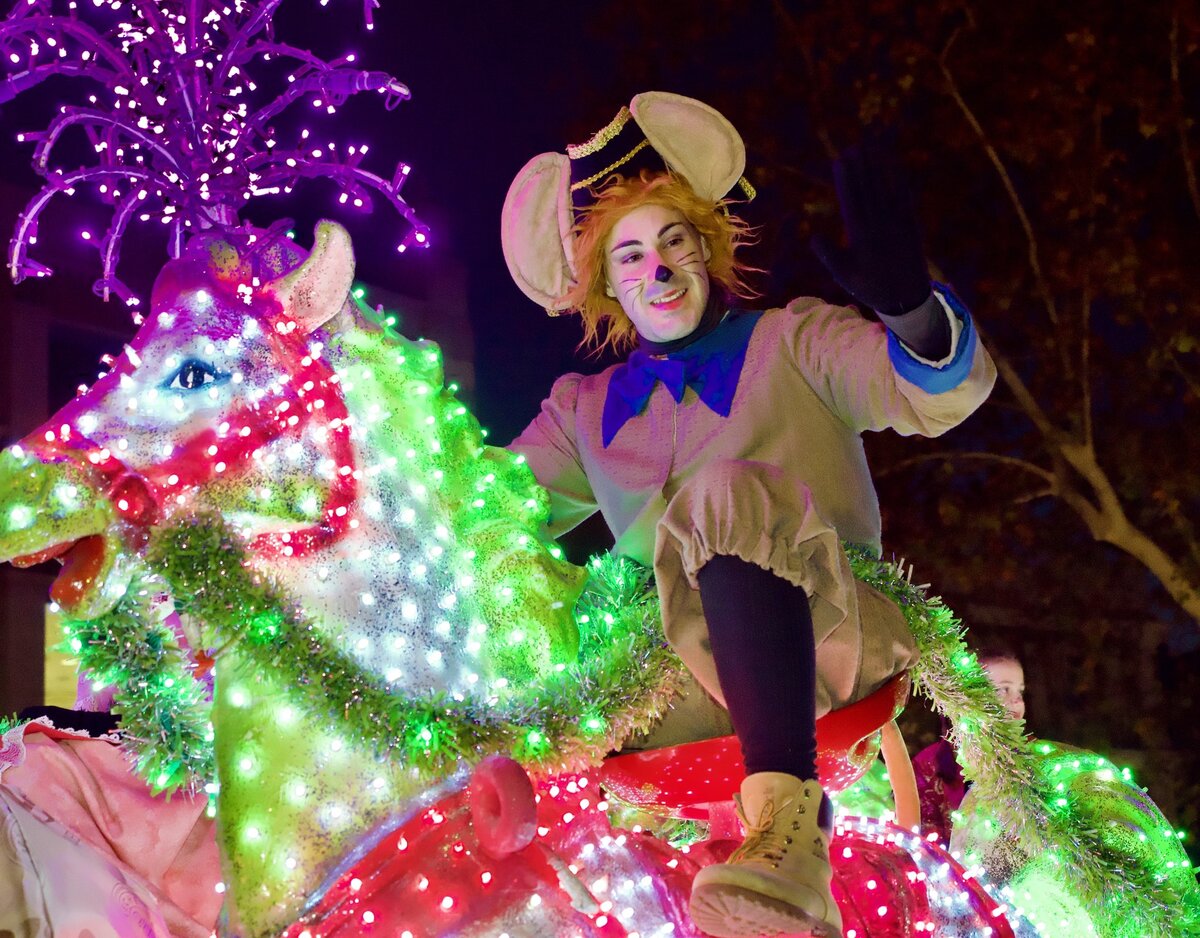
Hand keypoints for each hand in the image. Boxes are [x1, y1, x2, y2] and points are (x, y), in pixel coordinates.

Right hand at [810, 129, 931, 315]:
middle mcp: (880, 223)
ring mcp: (897, 221)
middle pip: (869, 187)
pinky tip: (896, 166)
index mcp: (860, 234)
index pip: (851, 198)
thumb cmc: (869, 286)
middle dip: (862, 165)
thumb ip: (828, 254)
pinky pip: (905, 196)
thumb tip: (813, 237)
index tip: (841, 159)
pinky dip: (900, 180)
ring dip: (880, 166)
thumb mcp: (843, 275)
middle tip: (855, 145)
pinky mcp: (911, 223)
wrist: (906, 297)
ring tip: (873, 148)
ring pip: (887, 187)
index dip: (846, 177)